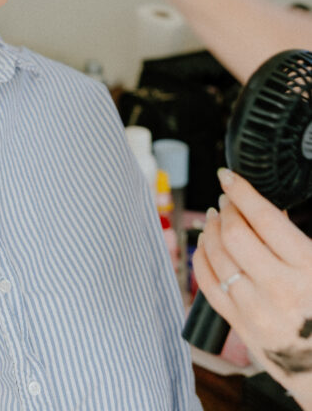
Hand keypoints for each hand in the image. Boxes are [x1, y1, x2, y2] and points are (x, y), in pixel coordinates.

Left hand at [194, 169, 311, 409]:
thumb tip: (268, 209)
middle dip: (226, 209)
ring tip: (215, 217)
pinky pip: (207, 285)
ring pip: (217, 256)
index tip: (229, 176)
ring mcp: (255, 311)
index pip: (264, 218)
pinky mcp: (240, 327)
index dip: (242, 191)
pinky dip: (201, 258)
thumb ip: (296, 239)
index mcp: (308, 269)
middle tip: (227, 200)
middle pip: (234, 234)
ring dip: (211, 229)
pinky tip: (205, 245)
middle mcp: (279, 290)